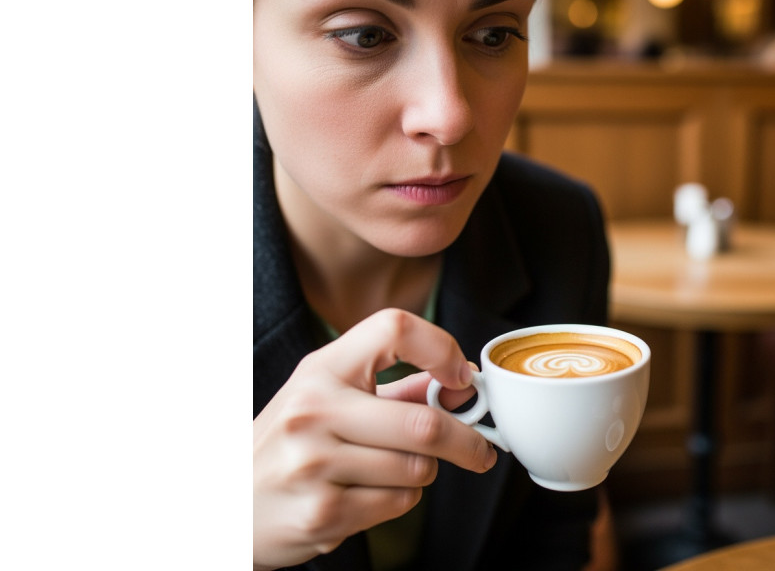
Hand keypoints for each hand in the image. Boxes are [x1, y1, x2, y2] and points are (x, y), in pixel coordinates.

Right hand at [252, 309, 496, 570]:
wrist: (226, 504)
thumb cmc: (286, 445)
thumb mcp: (327, 397)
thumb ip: (394, 388)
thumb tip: (459, 384)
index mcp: (320, 371)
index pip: (393, 329)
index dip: (441, 348)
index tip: (461, 376)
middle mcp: (314, 411)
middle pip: (424, 423)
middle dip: (467, 441)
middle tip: (480, 449)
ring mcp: (315, 465)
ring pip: (418, 469)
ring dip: (422, 473)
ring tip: (390, 470)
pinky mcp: (322, 513)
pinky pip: (398, 504)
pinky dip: (399, 501)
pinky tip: (366, 494)